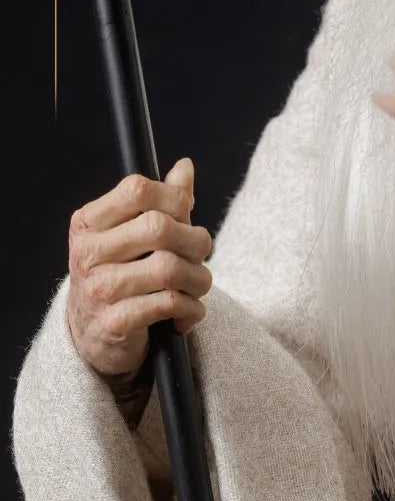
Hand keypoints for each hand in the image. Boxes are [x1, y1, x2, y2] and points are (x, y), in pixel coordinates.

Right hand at [66, 157, 213, 384]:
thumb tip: (185, 166)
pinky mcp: (115, 322)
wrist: (92, 333)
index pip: (138, 190)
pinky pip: (170, 304)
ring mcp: (99, 289)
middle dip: (195, 241)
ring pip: (170, 269)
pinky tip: (188, 311)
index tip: (186, 214)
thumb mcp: (130, 234)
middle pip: (159, 228)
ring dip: (199, 279)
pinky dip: (192, 308)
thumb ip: (160, 201)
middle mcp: (88, 253)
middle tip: (200, 255)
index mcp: (88, 223)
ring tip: (198, 285)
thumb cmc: (120, 273)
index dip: (174, 197)